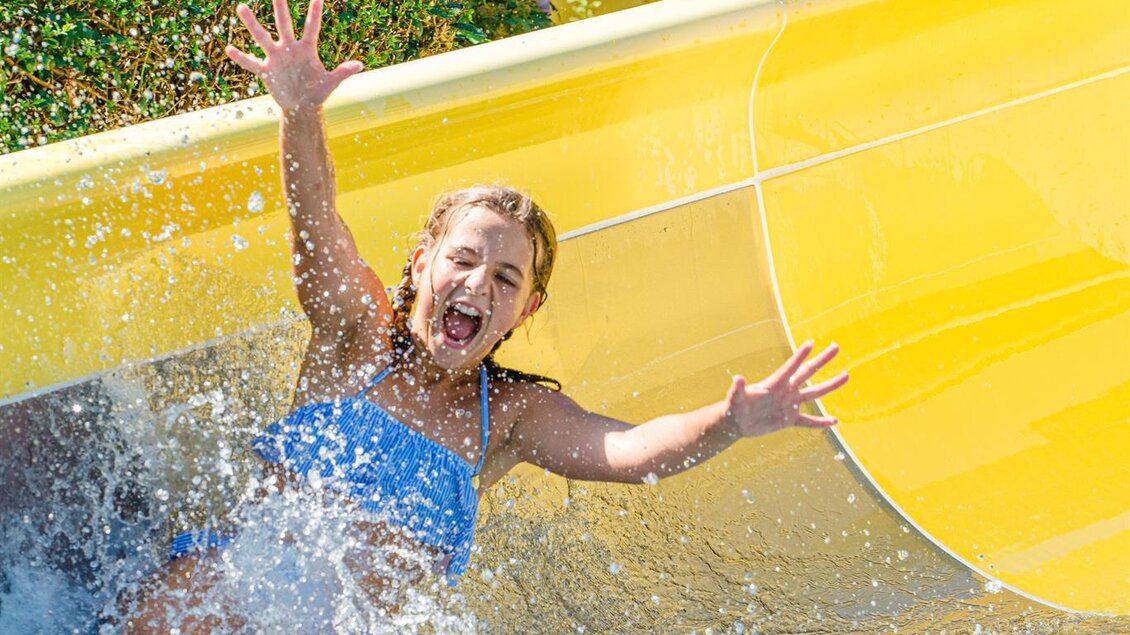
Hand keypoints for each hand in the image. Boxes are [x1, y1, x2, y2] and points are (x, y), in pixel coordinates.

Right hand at [225, 0, 362, 111]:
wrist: (302, 106)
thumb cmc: (318, 92)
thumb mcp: (331, 83)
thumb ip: (343, 72)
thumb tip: (360, 65)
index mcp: (307, 49)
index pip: (311, 27)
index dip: (314, 13)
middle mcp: (289, 49)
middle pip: (284, 24)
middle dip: (280, 8)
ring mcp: (276, 58)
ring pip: (262, 38)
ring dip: (253, 25)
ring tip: (242, 7)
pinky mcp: (267, 71)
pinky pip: (251, 63)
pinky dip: (241, 58)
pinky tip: (229, 49)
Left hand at [724, 341, 848, 437]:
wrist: (736, 423)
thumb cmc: (734, 408)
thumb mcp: (735, 399)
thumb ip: (738, 390)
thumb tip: (737, 379)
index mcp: (774, 384)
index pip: (790, 367)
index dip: (800, 355)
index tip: (811, 343)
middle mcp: (785, 390)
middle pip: (808, 372)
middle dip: (821, 360)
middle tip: (835, 347)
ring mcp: (790, 404)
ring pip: (814, 393)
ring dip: (830, 385)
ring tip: (846, 375)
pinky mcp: (789, 420)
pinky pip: (809, 422)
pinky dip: (820, 423)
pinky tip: (834, 422)